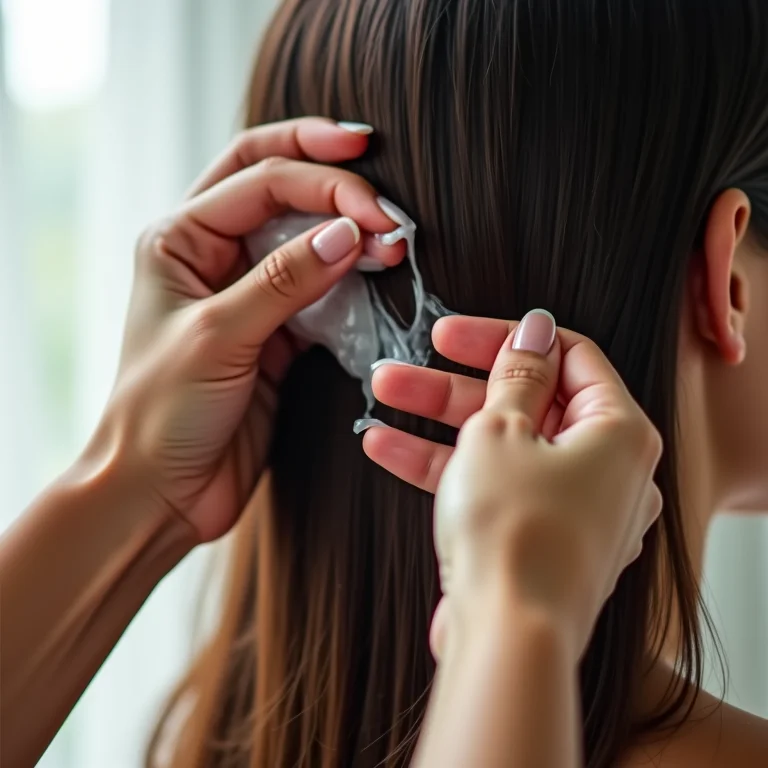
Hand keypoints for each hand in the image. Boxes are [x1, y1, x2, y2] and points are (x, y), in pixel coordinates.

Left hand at [88, 118, 404, 541]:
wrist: (162, 490)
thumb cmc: (162, 414)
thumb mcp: (218, 336)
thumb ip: (285, 281)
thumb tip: (348, 232)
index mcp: (179, 239)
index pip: (260, 180)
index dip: (323, 184)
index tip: (374, 212)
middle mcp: (212, 256)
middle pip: (276, 184)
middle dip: (329, 174)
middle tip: (378, 181)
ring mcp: (247, 294)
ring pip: (305, 237)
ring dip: (348, 233)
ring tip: (391, 242)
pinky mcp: (276, 333)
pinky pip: (321, 292)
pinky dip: (351, 284)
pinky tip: (376, 279)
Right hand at [365, 311, 661, 655]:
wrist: (509, 637)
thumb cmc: (517, 533)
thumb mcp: (502, 429)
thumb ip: (517, 375)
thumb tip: (535, 330)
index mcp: (617, 431)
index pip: (568, 357)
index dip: (506, 339)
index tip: (454, 336)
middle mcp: (605, 469)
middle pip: (525, 401)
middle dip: (454, 383)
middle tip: (406, 366)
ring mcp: (571, 507)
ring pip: (500, 443)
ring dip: (438, 419)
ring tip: (383, 393)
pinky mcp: (537, 537)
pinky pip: (493, 486)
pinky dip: (447, 466)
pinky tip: (389, 446)